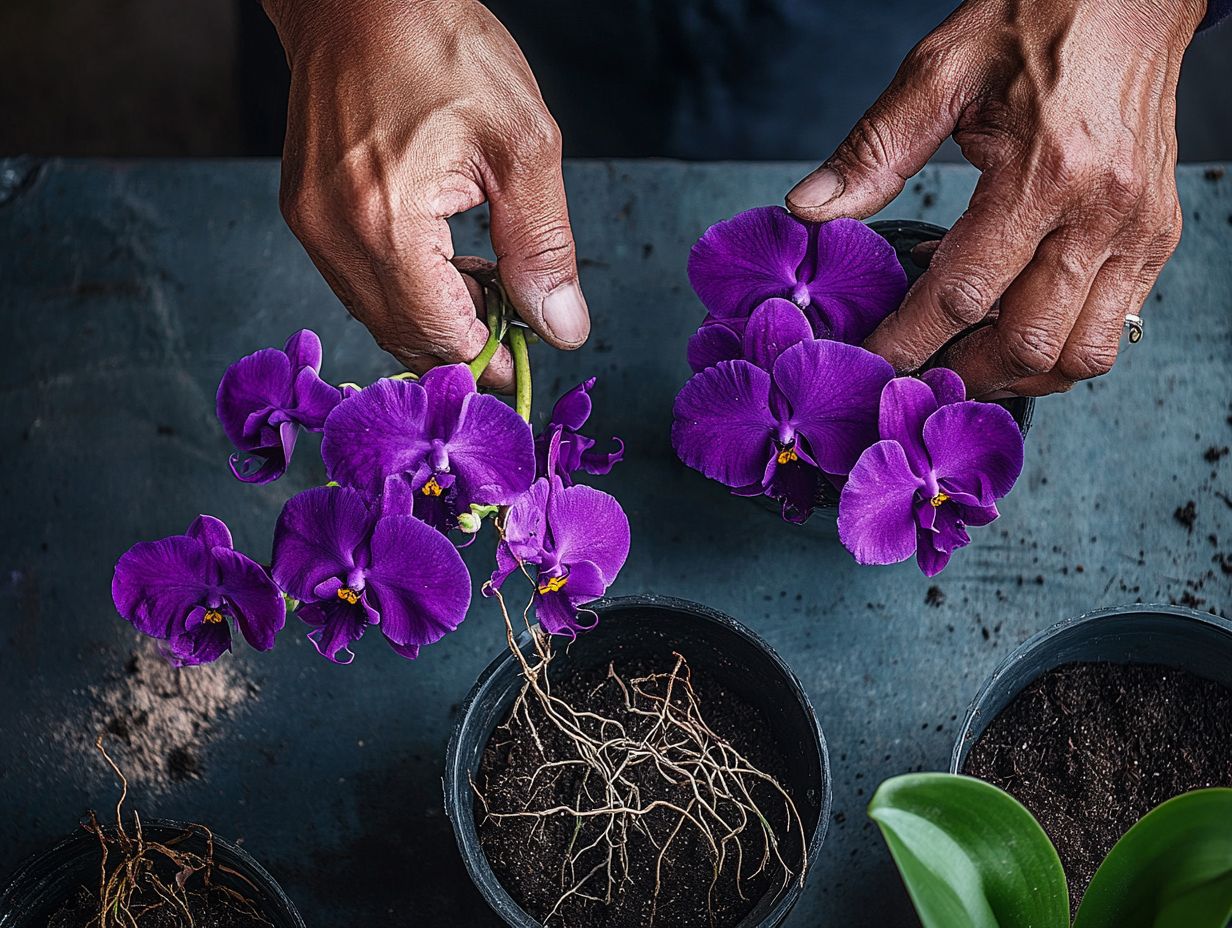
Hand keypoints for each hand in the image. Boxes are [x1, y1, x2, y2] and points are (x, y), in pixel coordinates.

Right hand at [263, 0, 589, 390]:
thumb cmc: (439, 46)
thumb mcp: (521, 143)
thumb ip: (542, 246)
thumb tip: (561, 327)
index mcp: (385, 222)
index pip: (442, 337)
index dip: (491, 359)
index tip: (529, 355)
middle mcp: (334, 236)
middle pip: (406, 338)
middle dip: (465, 346)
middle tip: (516, 327)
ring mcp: (311, 226)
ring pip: (379, 316)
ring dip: (436, 319)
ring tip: (487, 286)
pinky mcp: (305, 213)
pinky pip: (360, 283)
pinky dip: (406, 290)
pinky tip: (445, 263)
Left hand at [786, 0, 1204, 396]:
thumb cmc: (1035, 22)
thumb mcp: (939, 72)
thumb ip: (872, 151)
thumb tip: (810, 211)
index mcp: (1042, 172)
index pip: (960, 295)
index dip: (907, 341)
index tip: (872, 362)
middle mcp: (1100, 211)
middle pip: (1026, 343)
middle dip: (963, 373)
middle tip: (919, 372)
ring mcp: (1138, 228)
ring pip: (1082, 353)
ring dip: (1020, 373)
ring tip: (970, 356)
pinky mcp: (1157, 233)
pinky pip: (1115, 325)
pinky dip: (1061, 344)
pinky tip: (1016, 320)